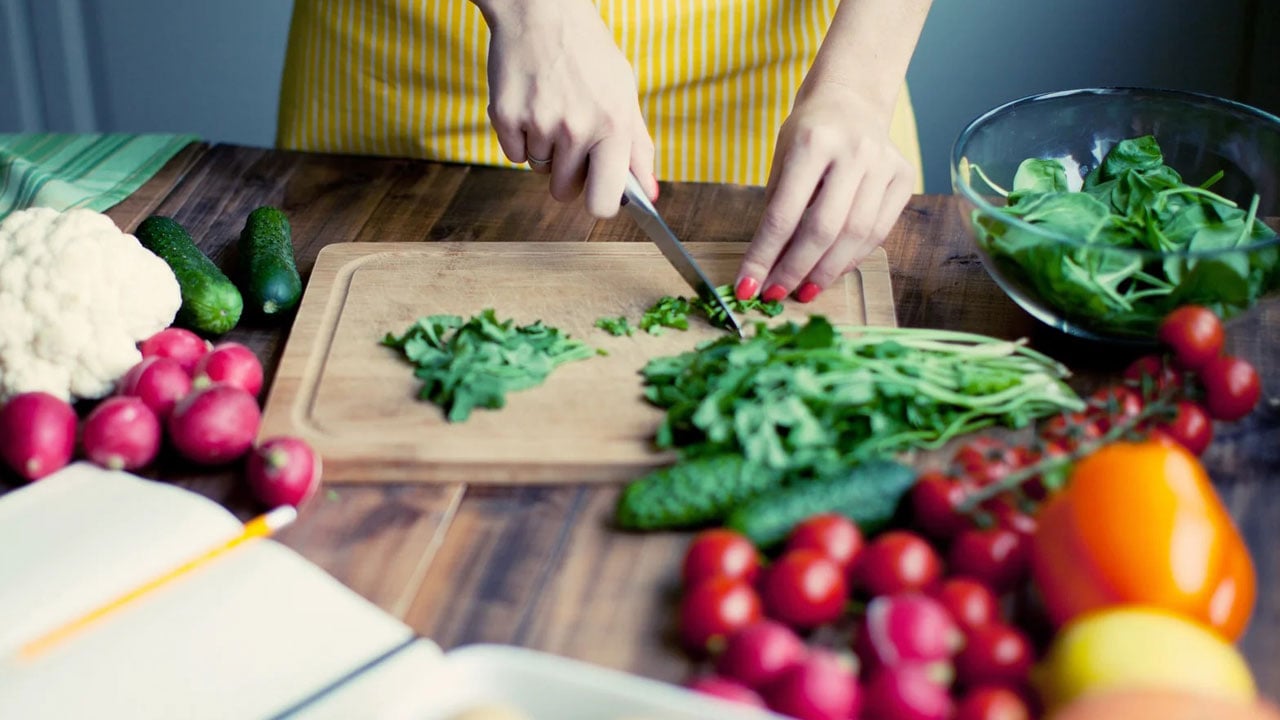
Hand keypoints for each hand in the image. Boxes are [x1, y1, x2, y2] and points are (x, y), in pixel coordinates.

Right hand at [476, 0, 657, 215]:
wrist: (540, 10)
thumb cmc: (588, 52)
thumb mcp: (624, 93)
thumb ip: (638, 148)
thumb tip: (650, 195)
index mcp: (613, 125)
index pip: (603, 203)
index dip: (598, 204)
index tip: (596, 192)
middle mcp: (576, 129)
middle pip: (564, 192)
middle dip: (568, 175)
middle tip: (571, 139)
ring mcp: (538, 124)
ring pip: (539, 170)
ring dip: (545, 150)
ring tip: (552, 109)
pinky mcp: (505, 117)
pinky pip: (513, 154)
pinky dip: (520, 137)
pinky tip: (531, 104)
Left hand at [735, 85, 915, 303]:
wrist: (852, 97)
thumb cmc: (809, 131)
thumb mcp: (781, 159)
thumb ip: (777, 208)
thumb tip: (766, 267)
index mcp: (813, 143)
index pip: (783, 214)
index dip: (764, 256)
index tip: (747, 286)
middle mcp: (854, 152)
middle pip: (824, 229)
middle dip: (796, 270)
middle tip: (777, 294)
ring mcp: (884, 164)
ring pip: (856, 235)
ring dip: (827, 271)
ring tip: (805, 290)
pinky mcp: (903, 177)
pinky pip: (879, 231)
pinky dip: (853, 257)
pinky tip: (832, 270)